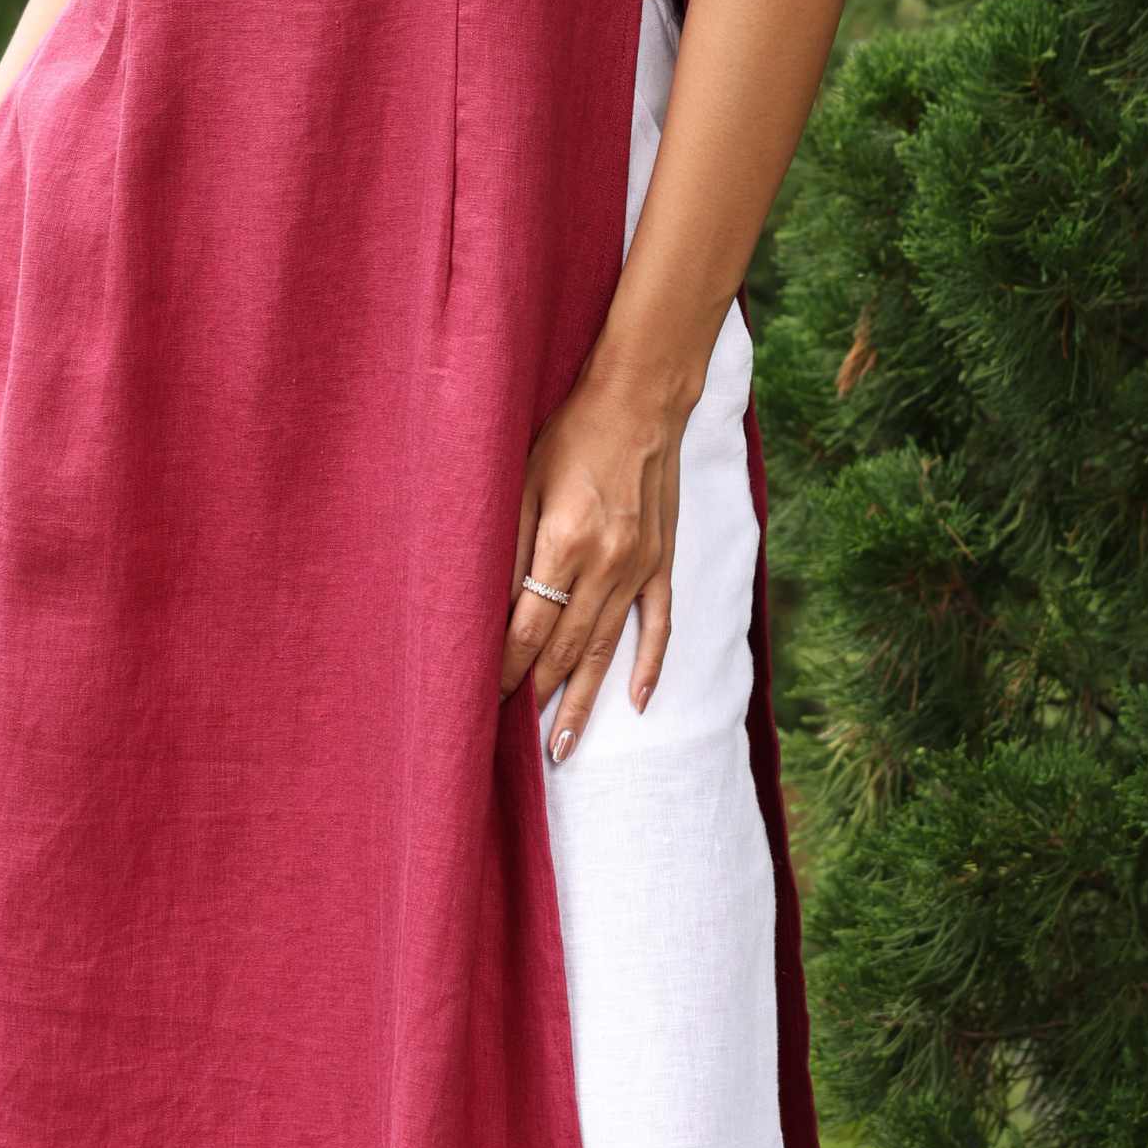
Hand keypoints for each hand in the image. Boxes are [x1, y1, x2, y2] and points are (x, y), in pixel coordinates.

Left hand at [500, 365, 685, 761]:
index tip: (484, 699)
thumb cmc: (569, 435)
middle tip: (513, 739)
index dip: (505, 669)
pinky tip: (638, 701)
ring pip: (606, 649)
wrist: (640, 402)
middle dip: (537, 694)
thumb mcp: (520, 482)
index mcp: (564, 543)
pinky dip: (649, 666)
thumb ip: (506, 546)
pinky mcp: (663, 561)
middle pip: (565, 648)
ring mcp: (640, 567)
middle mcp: (607, 564)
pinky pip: (659, 624)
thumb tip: (489, 609)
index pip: (528, 628)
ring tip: (565, 745)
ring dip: (584, 699)